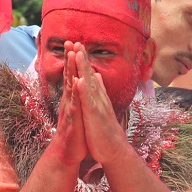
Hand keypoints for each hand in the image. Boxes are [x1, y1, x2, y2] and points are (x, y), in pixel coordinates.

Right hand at [49, 42, 87, 166]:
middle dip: (69, 58)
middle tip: (70, 41)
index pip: (72, 75)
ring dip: (70, 70)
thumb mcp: (77, 112)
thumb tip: (77, 85)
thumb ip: (77, 98)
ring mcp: (70, 108)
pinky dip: (75, 92)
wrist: (67, 152)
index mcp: (72, 98)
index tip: (74, 44)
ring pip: (70, 85)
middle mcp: (69, 100)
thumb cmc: (74, 132)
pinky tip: (76, 82)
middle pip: (69, 75)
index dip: (73, 60)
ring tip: (71, 55)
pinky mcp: (73, 118)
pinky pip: (74, 103)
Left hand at [72, 45, 130, 164]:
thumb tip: (97, 76)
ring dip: (84, 69)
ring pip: (89, 84)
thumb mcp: (101, 108)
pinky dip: (84, 91)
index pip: (90, 75)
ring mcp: (97, 107)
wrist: (114, 150)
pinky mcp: (95, 117)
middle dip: (83, 58)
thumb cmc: (105, 130)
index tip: (77, 45)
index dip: (84, 61)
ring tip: (77, 54)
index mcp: (97, 97)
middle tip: (77, 41)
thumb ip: (99, 91)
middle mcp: (99, 99)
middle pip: (90, 75)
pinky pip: (88, 103)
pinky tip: (79, 81)